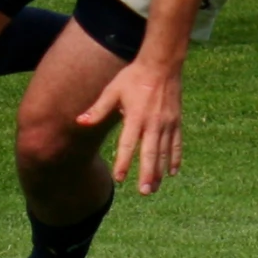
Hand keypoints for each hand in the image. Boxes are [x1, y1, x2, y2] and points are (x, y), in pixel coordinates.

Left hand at [79, 58, 182, 194]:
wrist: (161, 64)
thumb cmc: (134, 77)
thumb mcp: (113, 90)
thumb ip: (98, 109)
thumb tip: (80, 122)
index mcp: (135, 116)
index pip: (128, 143)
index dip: (124, 161)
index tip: (120, 178)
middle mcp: (153, 122)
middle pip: (150, 153)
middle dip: (147, 174)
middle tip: (144, 192)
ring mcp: (167, 123)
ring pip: (164, 152)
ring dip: (159, 171)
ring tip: (154, 188)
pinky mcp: (176, 121)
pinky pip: (177, 143)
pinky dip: (175, 158)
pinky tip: (172, 172)